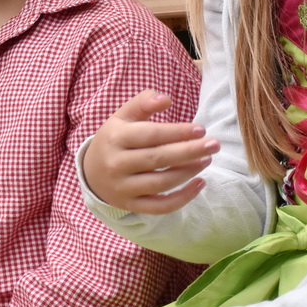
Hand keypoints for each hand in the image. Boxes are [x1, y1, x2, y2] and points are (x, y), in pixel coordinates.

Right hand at [81, 91, 215, 214]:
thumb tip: (165, 99)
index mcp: (114, 138)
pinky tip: (199, 184)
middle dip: (189, 152)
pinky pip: (160, 206)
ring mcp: (123, 188)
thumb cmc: (115, 139)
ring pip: (161, 183)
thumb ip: (143, 103)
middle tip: (214, 145)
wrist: (91, 173)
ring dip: (188, 172)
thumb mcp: (122, 116)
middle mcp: (116, 164)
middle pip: (158, 159)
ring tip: (207, 160)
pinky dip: (182, 198)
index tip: (201, 130)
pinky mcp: (131, 205)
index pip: (150, 135)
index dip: (177, 132)